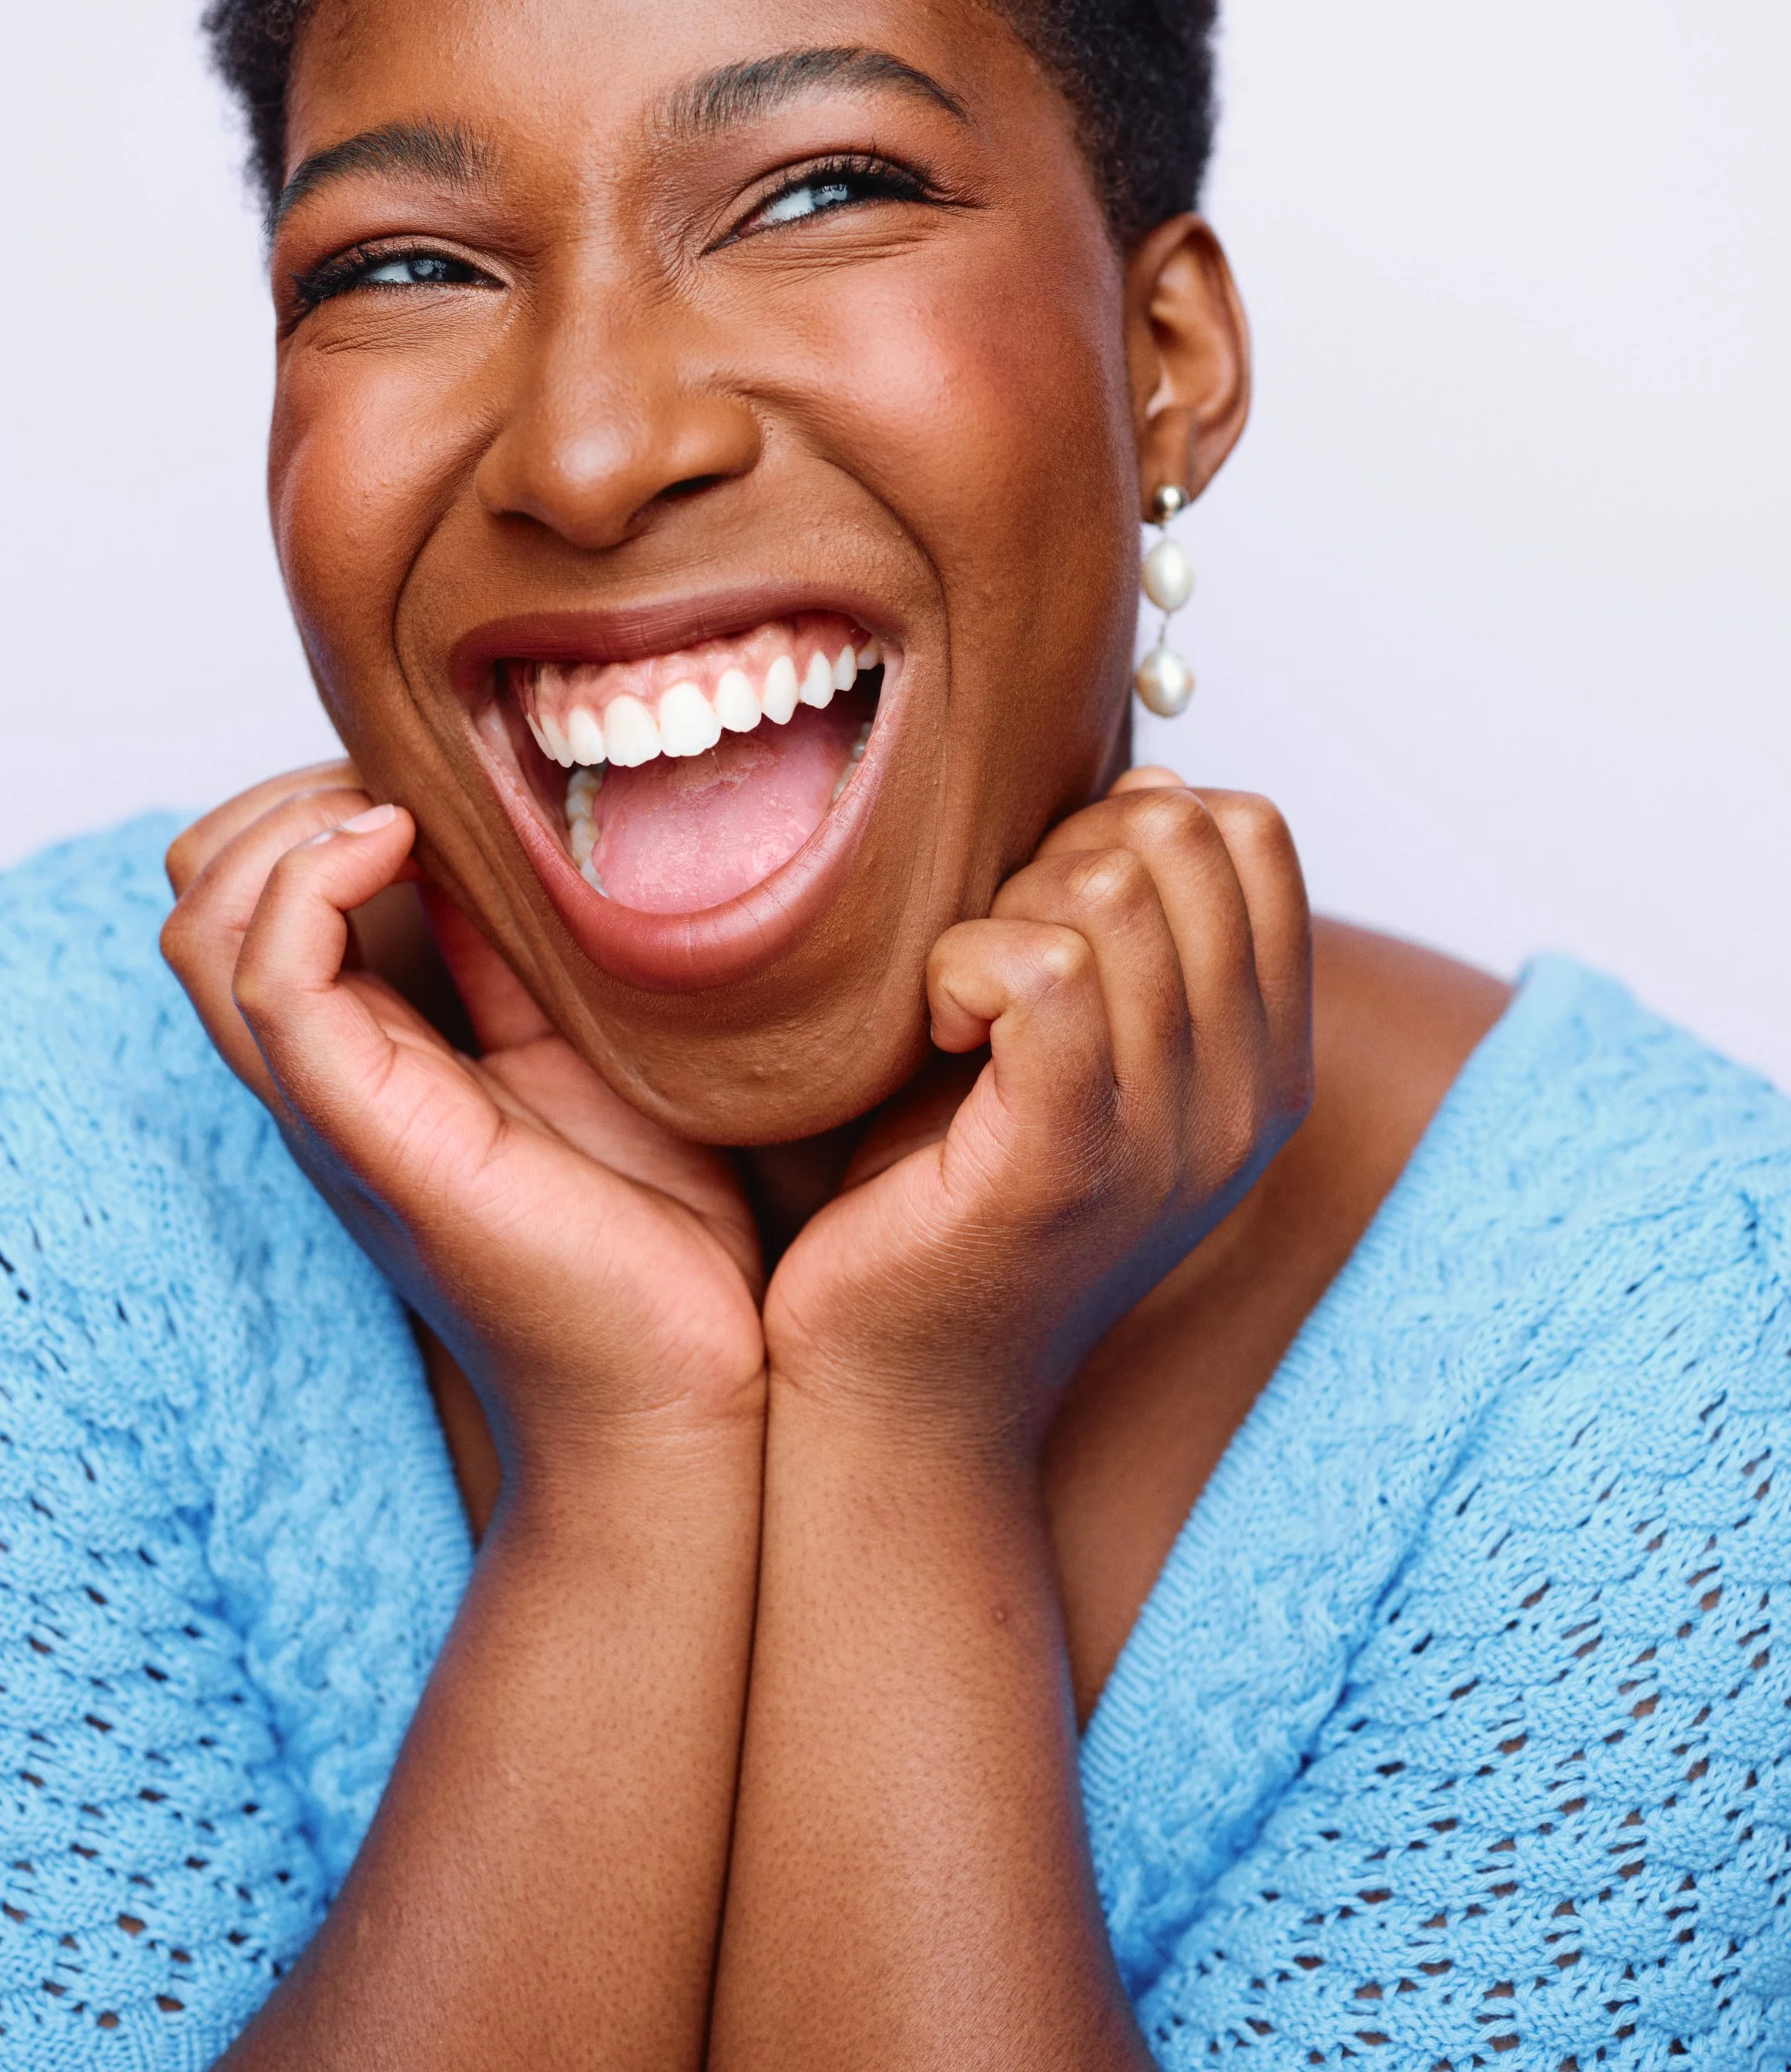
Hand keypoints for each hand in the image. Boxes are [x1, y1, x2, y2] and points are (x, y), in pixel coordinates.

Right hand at [162, 767, 766, 1479]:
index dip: (314, 797)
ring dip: (289, 824)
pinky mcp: (368, 1132)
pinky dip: (309, 884)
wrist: (686, 1383)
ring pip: (205, 922)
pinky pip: (272, 981)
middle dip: (288, 794)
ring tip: (396, 808)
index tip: (428, 776)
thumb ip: (527, 940)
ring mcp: (333, 1105)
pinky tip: (396, 843)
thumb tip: (502, 812)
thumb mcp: (591, 1034)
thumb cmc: (655, 1221)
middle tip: (407, 783)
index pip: (256, 887)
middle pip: (201, 890)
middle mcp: (328, 1074)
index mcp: (373, 1048)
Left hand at [763, 767, 1311, 1442]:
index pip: (1254, 830)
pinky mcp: (1067, 1164)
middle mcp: (1248, 1097)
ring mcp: (1170, 1135)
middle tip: (989, 953)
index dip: (1132, 820)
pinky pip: (1042, 969)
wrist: (902, 1389)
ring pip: (1111, 890)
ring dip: (1002, 909)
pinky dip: (963, 961)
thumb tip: (1151, 781)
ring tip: (958, 999)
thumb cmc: (952, 1191)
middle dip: (1059, 853)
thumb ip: (1132, 932)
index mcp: (1267, 1060)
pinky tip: (935, 1024)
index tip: (1049, 905)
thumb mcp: (1079, 1048)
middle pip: (1182, 838)